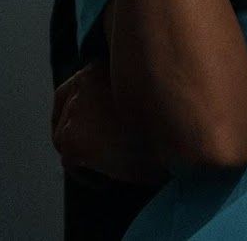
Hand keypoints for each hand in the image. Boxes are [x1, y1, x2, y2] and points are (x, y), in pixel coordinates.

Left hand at [52, 61, 167, 185]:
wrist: (182, 142)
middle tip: (94, 145)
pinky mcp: (72, 141)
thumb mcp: (153, 94)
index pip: (80, 84)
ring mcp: (74, 111)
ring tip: (107, 165)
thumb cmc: (176, 122)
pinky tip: (109, 180)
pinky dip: (86, 175)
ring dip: (82, 151)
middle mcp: (82, 81)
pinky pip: (71, 164)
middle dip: (75, 125)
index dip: (88, 105)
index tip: (101, 124)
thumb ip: (135, 90)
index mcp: (102, 66)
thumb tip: (127, 109)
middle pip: (63, 107)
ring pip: (63, 136)